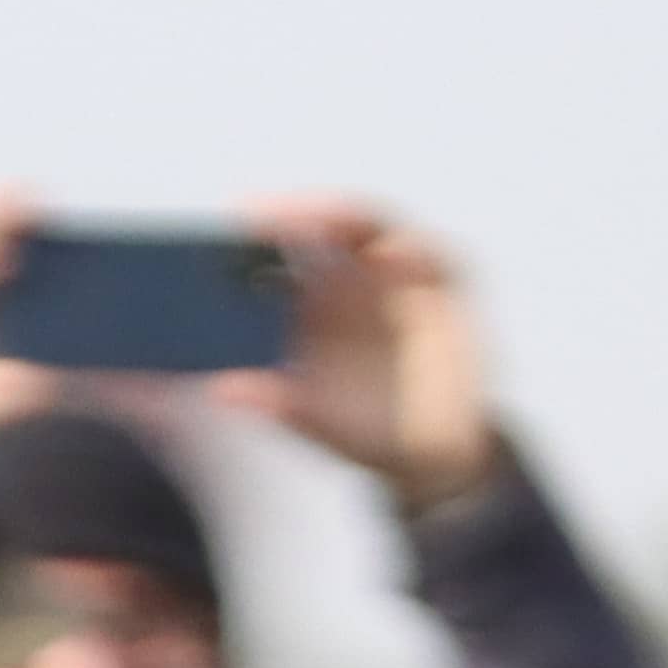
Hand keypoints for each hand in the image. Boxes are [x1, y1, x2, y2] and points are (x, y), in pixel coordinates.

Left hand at [214, 196, 497, 509]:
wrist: (431, 455)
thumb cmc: (365, 431)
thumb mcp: (316, 423)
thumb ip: (276, 403)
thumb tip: (222, 389)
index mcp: (310, 308)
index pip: (278, 258)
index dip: (253, 241)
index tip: (227, 227)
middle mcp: (352, 283)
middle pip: (323, 228)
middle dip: (294, 213)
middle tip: (259, 212)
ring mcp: (400, 280)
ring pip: (374, 229)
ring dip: (345, 217)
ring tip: (312, 218)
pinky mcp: (445, 289)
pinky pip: (435, 260)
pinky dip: (414, 252)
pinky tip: (388, 254)